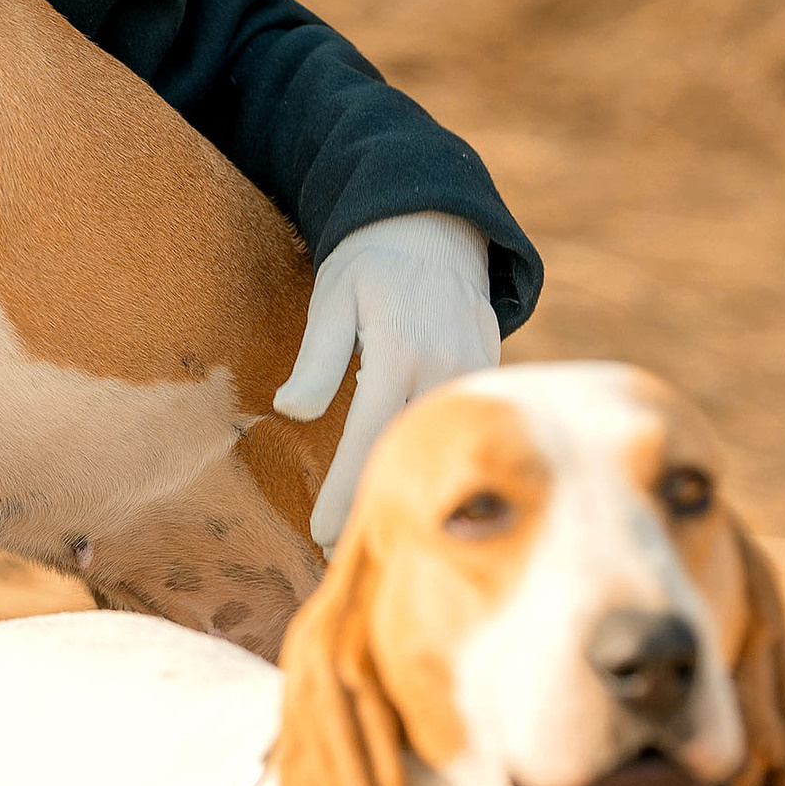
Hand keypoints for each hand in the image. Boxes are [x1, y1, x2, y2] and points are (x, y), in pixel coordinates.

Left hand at [273, 211, 500, 551]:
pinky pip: (468, 432)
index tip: (324, 535)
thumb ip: (318, 356)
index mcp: (402, 348)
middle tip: (343, 557)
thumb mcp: (333, 296)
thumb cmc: (371, 264)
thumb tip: (290, 410)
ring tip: (383, 542)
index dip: (347, 489)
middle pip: (413, 453)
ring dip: (420, 496)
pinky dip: (447, 466)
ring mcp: (479, 373)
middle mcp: (448, 366)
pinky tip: (426, 502)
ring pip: (447, 448)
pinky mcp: (493, 378)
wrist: (435, 228)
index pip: (369, 434)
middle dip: (381, 506)